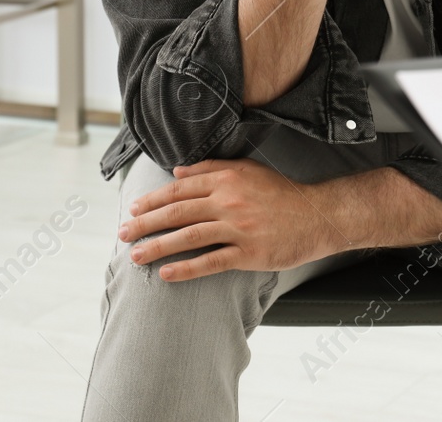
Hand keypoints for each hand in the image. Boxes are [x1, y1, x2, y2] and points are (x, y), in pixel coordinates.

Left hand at [119, 158, 337, 281]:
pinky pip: (211, 262)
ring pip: (189, 237)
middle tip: (123, 233)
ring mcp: (239, 228)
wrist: (318, 216)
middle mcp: (229, 201)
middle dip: (146, 224)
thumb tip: (177, 172)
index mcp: (227, 179)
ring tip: (136, 256)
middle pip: (177, 212)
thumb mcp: (248, 170)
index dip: (154, 200)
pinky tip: (167, 274)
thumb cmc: (282, 193)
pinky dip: (186, 269)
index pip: (180, 189)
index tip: (134, 210)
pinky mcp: (249, 254)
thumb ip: (212, 167)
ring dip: (158, 247)